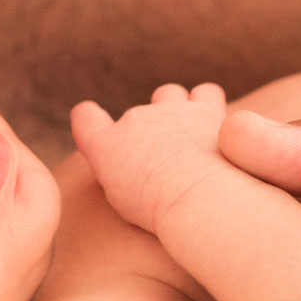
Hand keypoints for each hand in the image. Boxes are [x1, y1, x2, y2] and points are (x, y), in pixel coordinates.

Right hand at [71, 83, 229, 233]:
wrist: (197, 195)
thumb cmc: (158, 208)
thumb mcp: (121, 199)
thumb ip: (118, 173)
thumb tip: (128, 163)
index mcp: (107, 143)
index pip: (86, 117)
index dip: (89, 120)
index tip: (96, 124)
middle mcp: (136, 118)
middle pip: (137, 114)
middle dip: (147, 131)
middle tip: (164, 161)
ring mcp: (171, 110)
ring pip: (170, 94)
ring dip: (176, 107)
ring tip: (190, 134)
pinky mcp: (206, 109)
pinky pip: (205, 93)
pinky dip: (207, 103)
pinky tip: (214, 124)